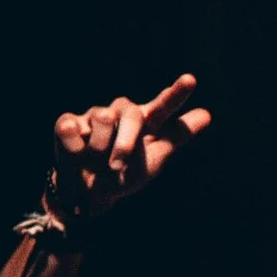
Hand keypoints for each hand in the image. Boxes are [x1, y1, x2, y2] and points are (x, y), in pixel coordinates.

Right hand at [46, 77, 211, 234]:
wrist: (87, 196)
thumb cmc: (124, 176)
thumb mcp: (153, 161)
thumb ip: (177, 136)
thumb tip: (208, 114)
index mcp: (147, 121)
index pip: (165, 105)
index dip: (177, 93)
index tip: (190, 80)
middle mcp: (123, 113)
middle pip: (131, 115)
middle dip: (124, 143)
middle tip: (117, 165)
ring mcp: (95, 115)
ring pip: (103, 120)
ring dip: (99, 150)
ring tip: (96, 162)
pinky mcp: (68, 122)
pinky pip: (71, 129)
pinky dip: (74, 149)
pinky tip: (75, 155)